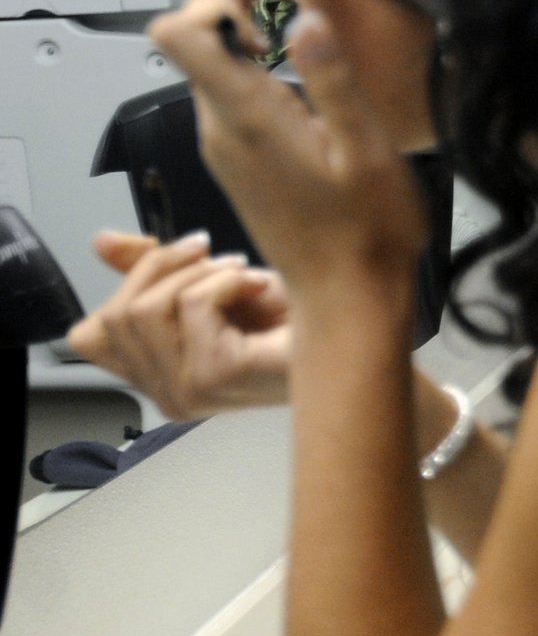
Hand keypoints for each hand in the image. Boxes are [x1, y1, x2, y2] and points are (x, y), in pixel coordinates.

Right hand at [66, 231, 292, 417]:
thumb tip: (103, 241)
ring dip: (199, 274)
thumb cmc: (292, 319)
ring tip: (241, 274)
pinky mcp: (215, 378)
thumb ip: (154, 268)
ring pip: (147, 309)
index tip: (183, 257)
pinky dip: (226, 283)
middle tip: (217, 256)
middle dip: (164, 268)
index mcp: (156, 378)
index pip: (89, 337)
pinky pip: (192, 308)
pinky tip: (257, 290)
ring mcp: (188, 392)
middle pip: (115, 315)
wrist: (351, 336)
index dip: (127, 283)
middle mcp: (165, 394)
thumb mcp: (211, 283)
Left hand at [146, 0, 427, 305]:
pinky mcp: (239, 158)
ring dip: (247, 19)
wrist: (348, 300)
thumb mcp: (365, 152)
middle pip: (198, 32)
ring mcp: (225, 143)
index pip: (188, 27)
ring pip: (213, 59)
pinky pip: (229, 88)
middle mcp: (220, 125)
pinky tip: (298, 59)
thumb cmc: (367, 233)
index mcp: (246, 116)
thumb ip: (332, 81)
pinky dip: (253, 56)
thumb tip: (305, 18)